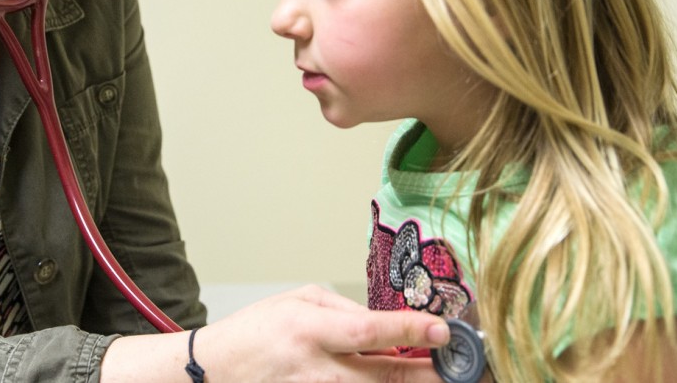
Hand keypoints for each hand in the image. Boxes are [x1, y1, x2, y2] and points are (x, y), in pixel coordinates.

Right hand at [182, 285, 452, 382]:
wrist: (213, 373)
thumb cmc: (255, 334)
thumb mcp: (297, 301)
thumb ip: (346, 310)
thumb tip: (390, 324)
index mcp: (309, 329)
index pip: (368, 331)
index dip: (409, 330)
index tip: (442, 329)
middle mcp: (315, 369)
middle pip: (385, 377)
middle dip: (430, 375)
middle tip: (463, 368)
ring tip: (437, 376)